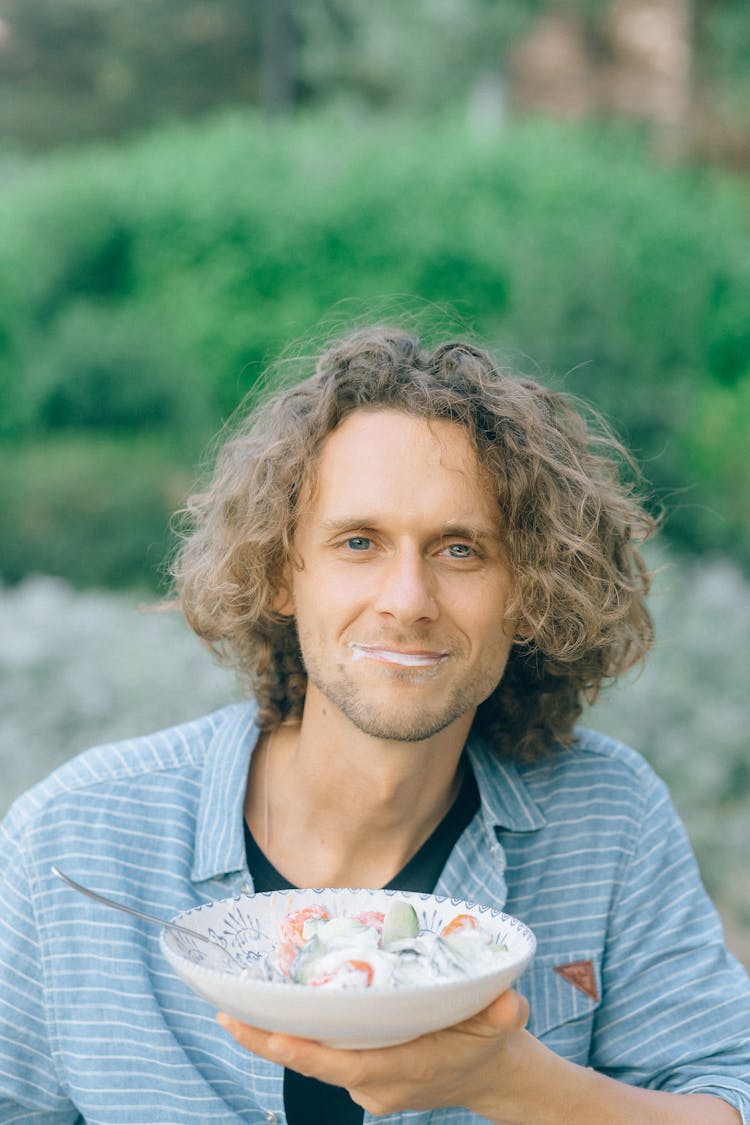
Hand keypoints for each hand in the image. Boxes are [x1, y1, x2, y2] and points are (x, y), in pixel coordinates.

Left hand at [217, 988, 529, 1118]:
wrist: (493, 1074)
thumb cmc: (491, 1040)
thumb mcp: (503, 1021)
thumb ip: (502, 1012)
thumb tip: (510, 1001)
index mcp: (396, 1069)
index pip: (333, 1062)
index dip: (292, 1048)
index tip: (255, 1030)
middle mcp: (372, 1083)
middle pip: (310, 1060)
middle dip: (266, 1037)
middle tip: (225, 1008)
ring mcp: (365, 1084)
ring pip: (315, 1057)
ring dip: (279, 1034)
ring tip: (240, 1000)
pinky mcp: (363, 1077)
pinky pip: (326, 1054)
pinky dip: (304, 1035)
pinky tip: (282, 1007)